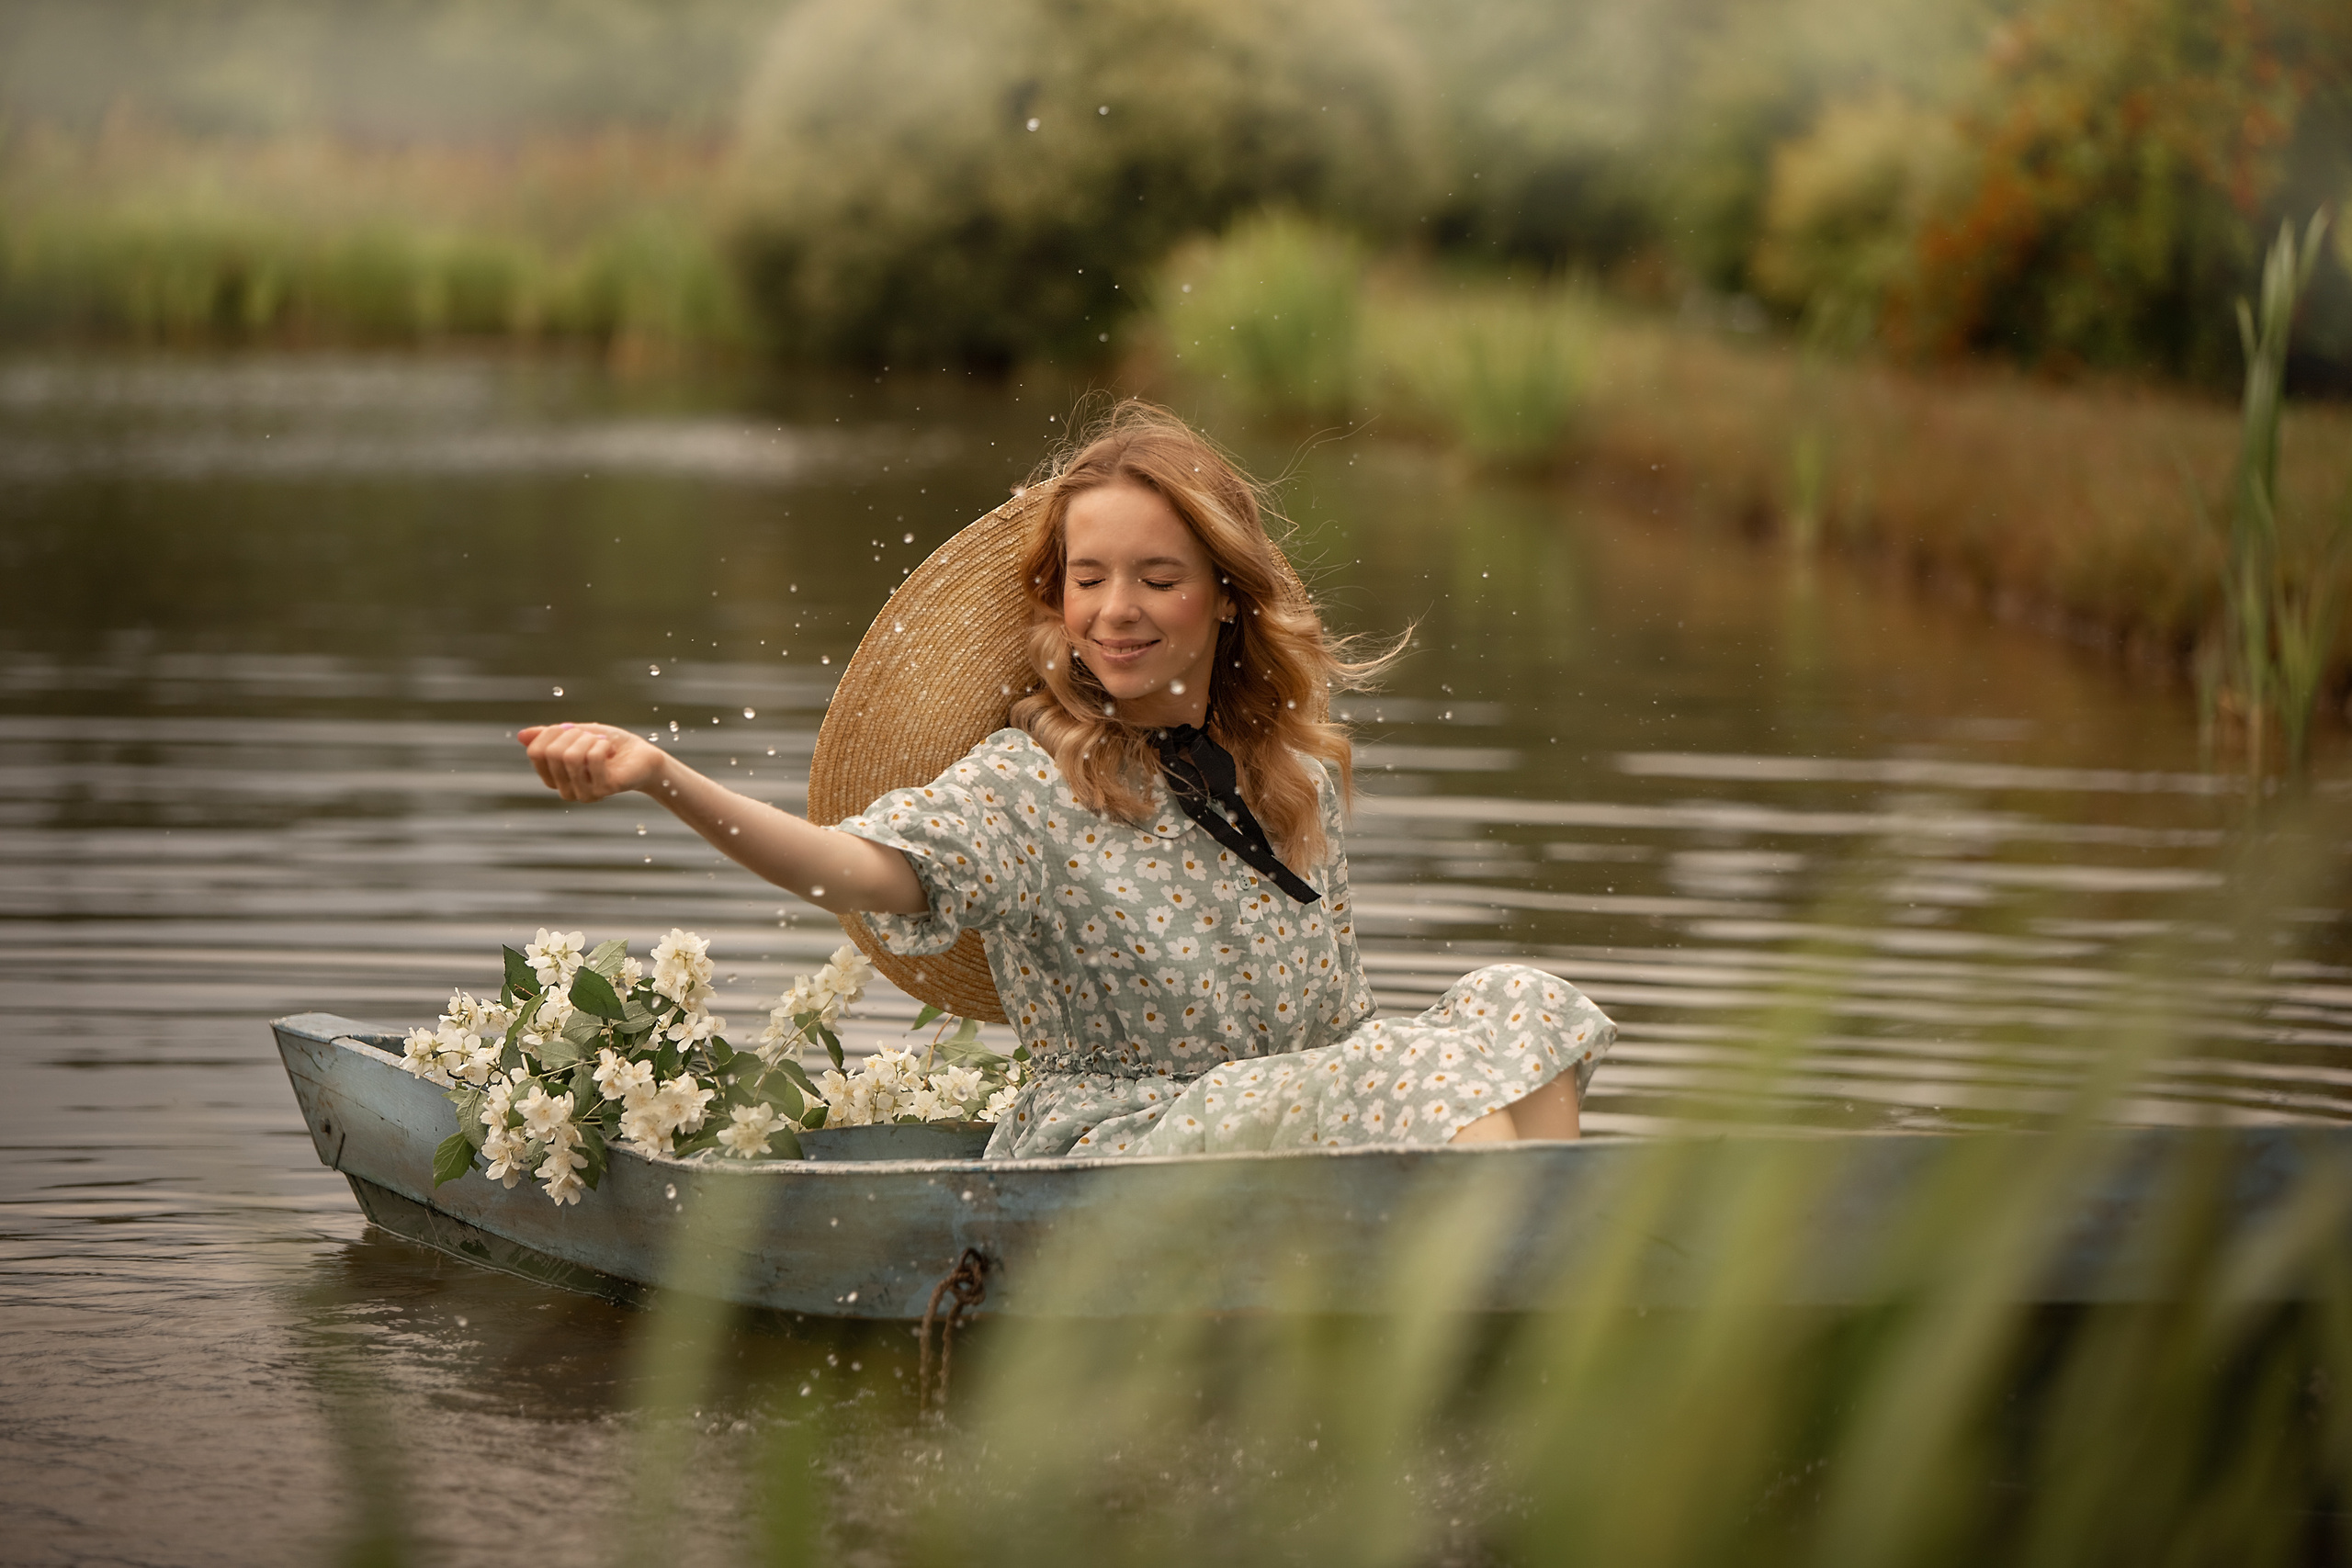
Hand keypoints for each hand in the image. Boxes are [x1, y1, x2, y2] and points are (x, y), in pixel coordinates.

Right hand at [519, 723, 666, 801]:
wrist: (642, 756)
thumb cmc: (608, 745)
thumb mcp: (576, 735)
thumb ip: (551, 736)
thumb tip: (521, 735)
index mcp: (554, 777)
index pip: (535, 752)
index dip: (551, 733)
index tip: (570, 729)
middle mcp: (565, 789)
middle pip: (553, 753)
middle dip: (573, 734)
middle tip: (590, 736)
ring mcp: (583, 793)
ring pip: (571, 757)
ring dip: (588, 740)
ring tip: (601, 742)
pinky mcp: (603, 790)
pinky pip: (593, 759)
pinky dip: (602, 746)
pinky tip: (610, 750)